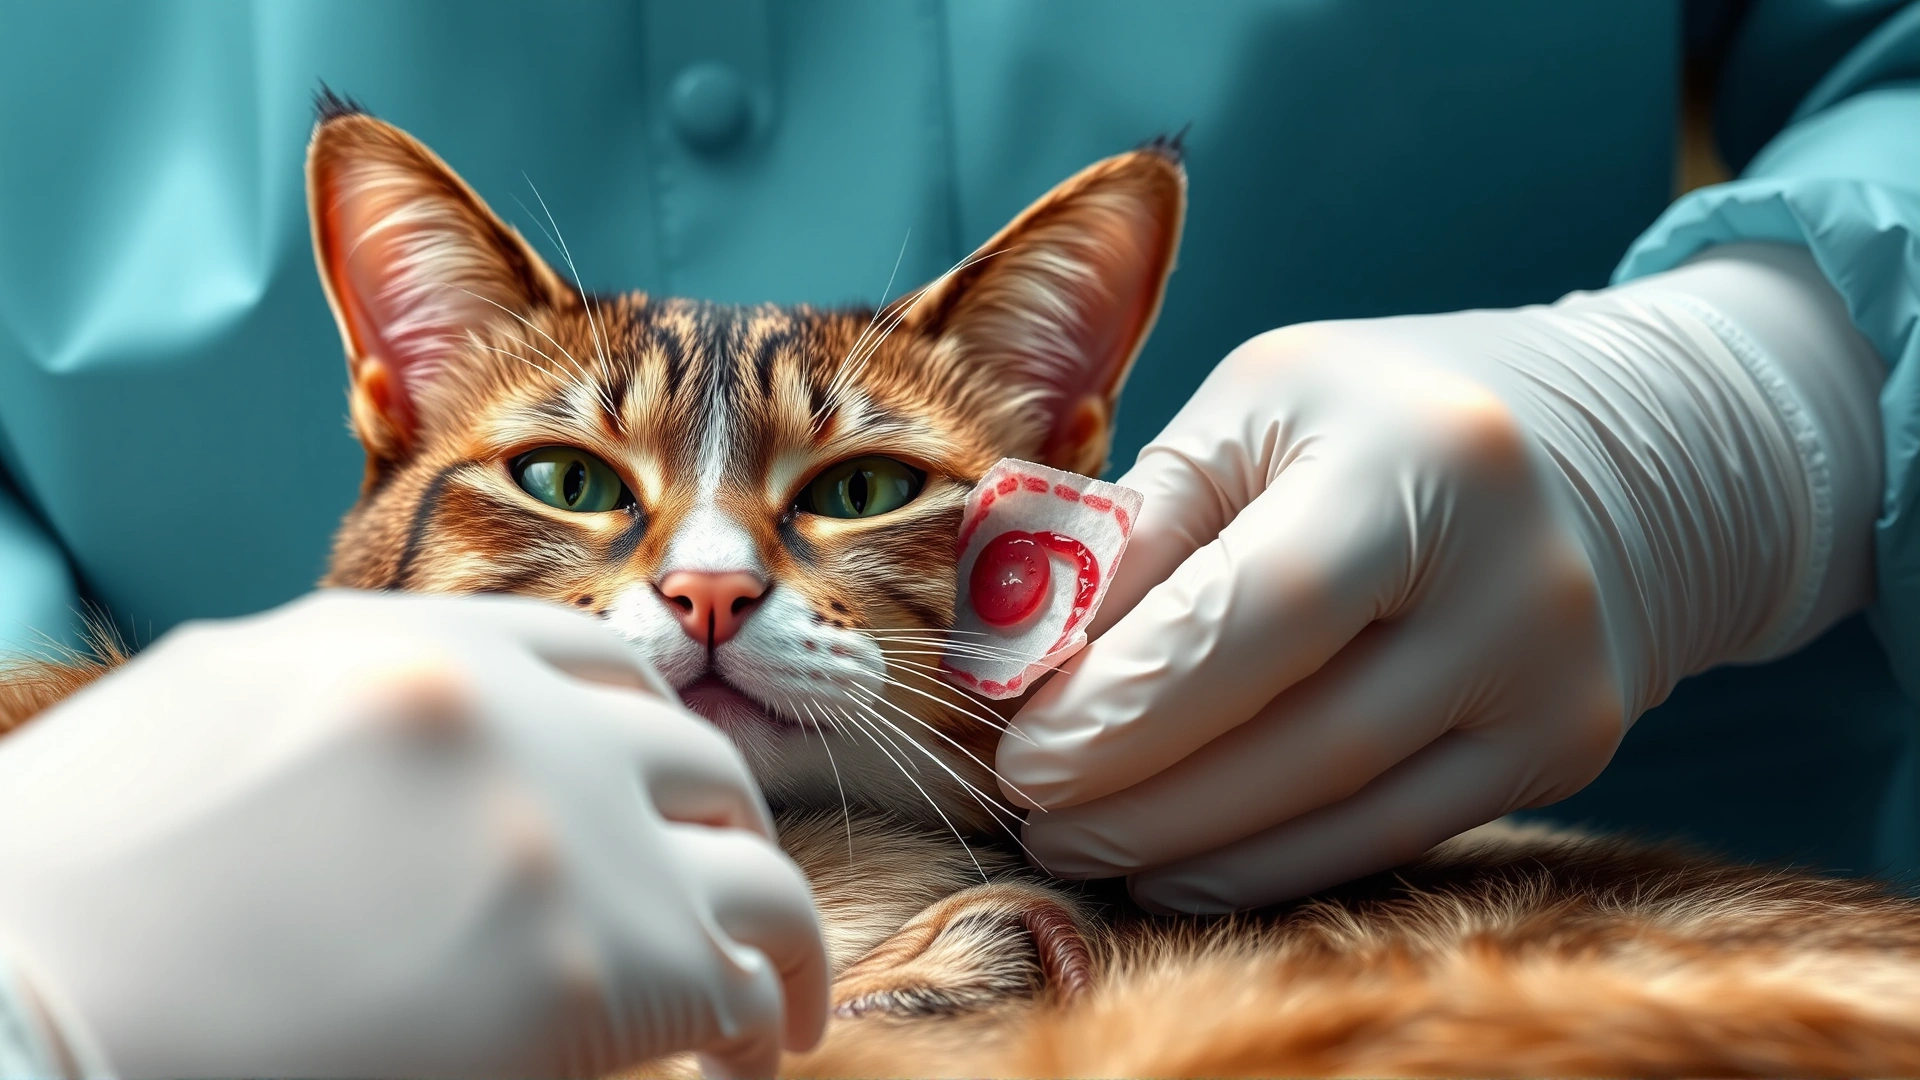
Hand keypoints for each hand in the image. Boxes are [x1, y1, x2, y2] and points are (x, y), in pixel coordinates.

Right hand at [0, 590, 826, 1078]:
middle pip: (691, 760)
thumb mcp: (212, 714)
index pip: (592, 659)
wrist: (20, 1005)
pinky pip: (737, 984)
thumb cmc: (69, 885)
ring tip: (781, 1008)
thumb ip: (349, 704)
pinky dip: (756, 1022)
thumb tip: (425, 750)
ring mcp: (573, 834)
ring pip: (756, 872)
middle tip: (728, 900)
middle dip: (718, 833)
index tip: (663, 793)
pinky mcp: (604, 968)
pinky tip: (742, 1059)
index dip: (644, 731)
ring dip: (781, 941)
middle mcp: (516, 716)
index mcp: (412, 646)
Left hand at [997, 245, 1881, 911]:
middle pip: (1304, 737)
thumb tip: (1023, 654)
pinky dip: (1271, 863)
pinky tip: (1178, 867)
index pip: (1259, 612)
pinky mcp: (1564, 752)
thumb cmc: (1387, 412)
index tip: (1022, 752)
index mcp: (1425, 459)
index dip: (1130, 701)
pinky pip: (1393, 836)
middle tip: (1033, 814)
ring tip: (1083, 843)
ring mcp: (1556, 683)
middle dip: (1143, 795)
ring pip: (1346, 812)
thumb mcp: (1260, 407)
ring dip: (1193, 848)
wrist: (1615, 446)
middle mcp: (1516, 582)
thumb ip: (1147, 522)